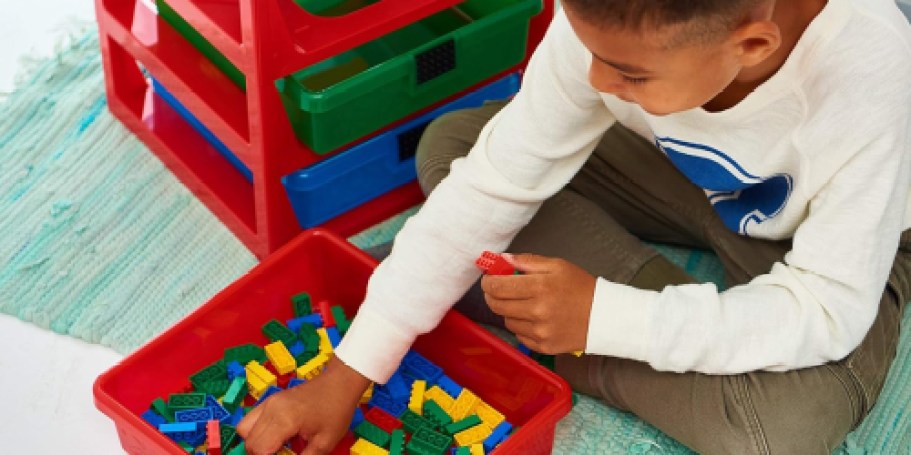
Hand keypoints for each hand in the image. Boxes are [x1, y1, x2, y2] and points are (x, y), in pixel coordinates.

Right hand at [237, 356, 369, 454]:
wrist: (340, 383)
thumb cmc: (336, 411)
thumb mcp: (324, 443)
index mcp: (284, 420)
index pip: (259, 449)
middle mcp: (270, 409)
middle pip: (249, 442)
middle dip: (261, 454)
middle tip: (283, 452)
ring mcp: (268, 402)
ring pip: (244, 428)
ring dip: (256, 442)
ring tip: (276, 447)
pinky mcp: (270, 400)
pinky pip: (251, 418)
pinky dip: (257, 431)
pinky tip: (276, 435)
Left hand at [480, 254, 594, 354]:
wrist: (604, 317)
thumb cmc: (581, 288)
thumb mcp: (558, 266)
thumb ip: (527, 261)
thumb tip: (502, 259)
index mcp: (540, 287)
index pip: (497, 286)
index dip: (488, 281)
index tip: (489, 278)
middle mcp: (537, 312)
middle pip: (496, 305)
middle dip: (492, 295)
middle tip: (499, 289)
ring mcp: (539, 332)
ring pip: (506, 320)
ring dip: (509, 310)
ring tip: (524, 303)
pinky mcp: (542, 346)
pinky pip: (518, 335)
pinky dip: (521, 325)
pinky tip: (534, 318)